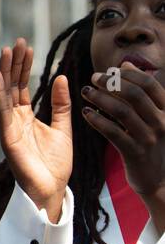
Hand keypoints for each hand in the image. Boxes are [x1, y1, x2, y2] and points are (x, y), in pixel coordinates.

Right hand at [0, 38, 71, 222]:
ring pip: (4, 94)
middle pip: (11, 86)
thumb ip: (61, 104)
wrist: (52, 188)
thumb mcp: (64, 127)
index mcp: (25, 117)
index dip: (24, 67)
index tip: (27, 48)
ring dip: (4, 72)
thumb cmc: (55, 164)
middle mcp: (13, 119)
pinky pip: (1, 110)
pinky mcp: (7, 136)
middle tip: (17, 42)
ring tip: (6, 51)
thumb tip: (60, 77)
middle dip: (13, 64)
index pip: (21, 87)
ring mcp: (8, 127)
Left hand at [81, 59, 164, 221]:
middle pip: (135, 95)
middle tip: (93, 78)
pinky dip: (98, 120)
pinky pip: (114, 133)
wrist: (158, 179)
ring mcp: (149, 138)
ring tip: (86, 93)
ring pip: (123, 112)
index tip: (111, 70)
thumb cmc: (150, 141)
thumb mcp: (151, 115)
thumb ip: (139, 92)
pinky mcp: (136, 153)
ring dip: (101, 99)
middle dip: (111, 83)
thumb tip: (125, 64)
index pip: (150, 84)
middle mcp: (161, 122)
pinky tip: (86, 113)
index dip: (129, 74)